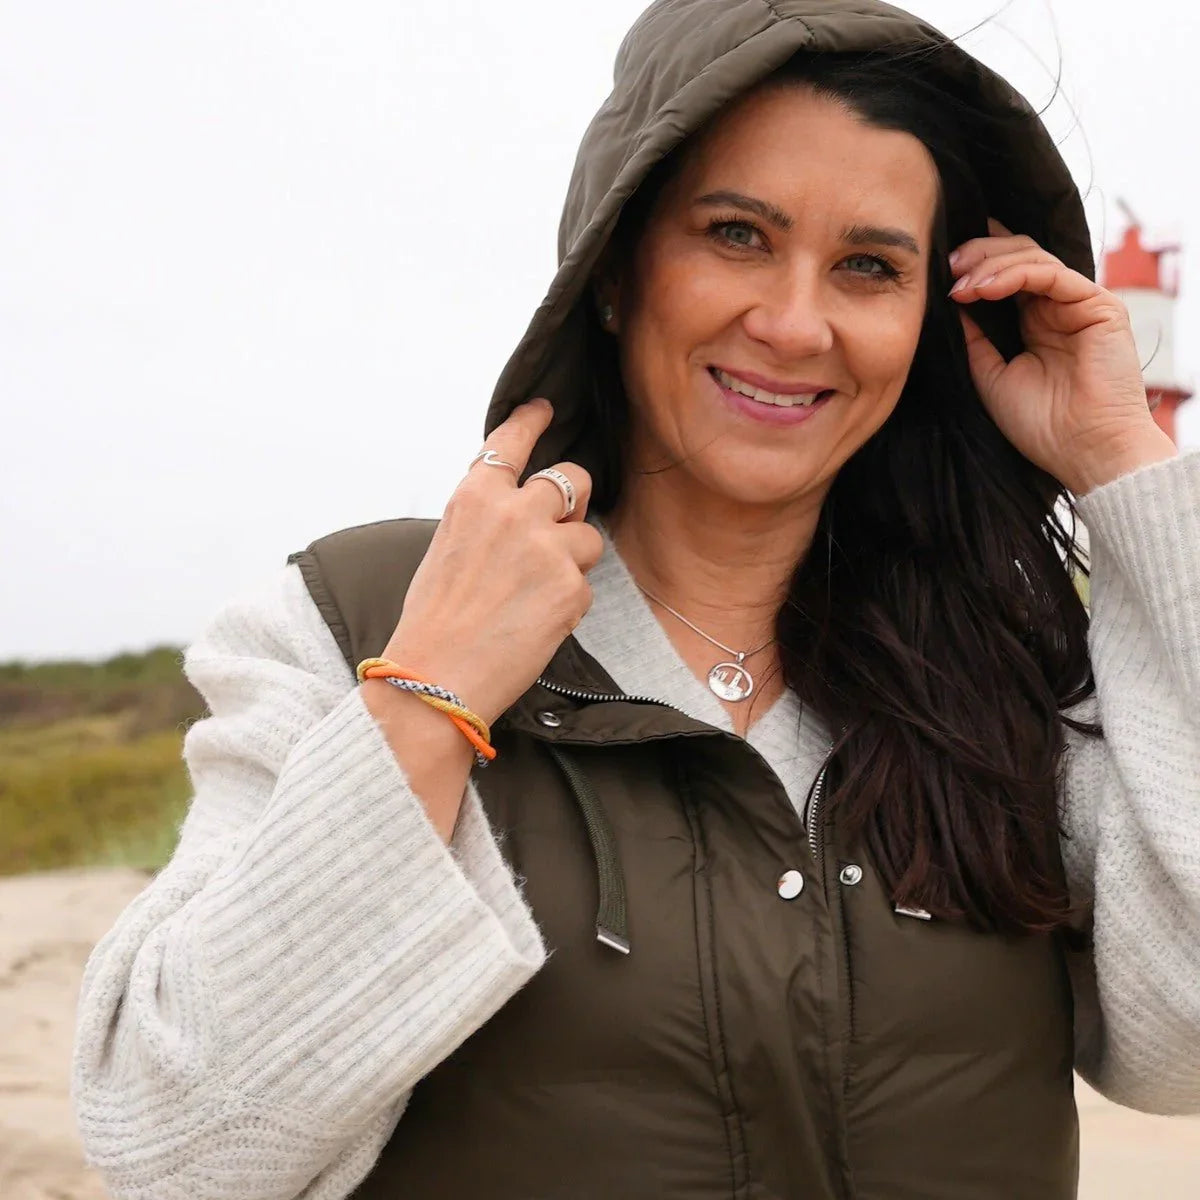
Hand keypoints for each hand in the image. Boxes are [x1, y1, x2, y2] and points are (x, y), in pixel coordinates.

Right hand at [378, 399, 602, 724]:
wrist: (433, 681)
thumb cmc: (432, 624)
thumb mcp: (446, 550)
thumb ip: (485, 521)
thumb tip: (521, 514)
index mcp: (474, 498)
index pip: (511, 442)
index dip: (533, 421)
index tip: (545, 409)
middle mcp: (513, 512)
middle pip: (573, 478)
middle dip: (574, 499)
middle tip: (561, 525)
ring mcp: (546, 547)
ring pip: (588, 536)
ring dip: (573, 561)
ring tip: (535, 595)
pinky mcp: (570, 586)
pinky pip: (586, 584)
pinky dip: (569, 604)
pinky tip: (535, 624)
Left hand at [949, 218, 1175, 493]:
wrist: (1082, 451)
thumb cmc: (1040, 424)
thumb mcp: (989, 375)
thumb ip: (973, 338)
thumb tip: (949, 303)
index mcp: (1033, 321)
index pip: (1004, 273)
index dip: (974, 262)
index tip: (939, 271)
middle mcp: (1057, 306)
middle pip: (1018, 255)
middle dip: (978, 255)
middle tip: (947, 268)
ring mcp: (1079, 303)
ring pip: (1033, 258)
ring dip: (991, 265)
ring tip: (960, 285)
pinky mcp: (1100, 306)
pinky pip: (1054, 275)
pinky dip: (1016, 275)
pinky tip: (985, 288)